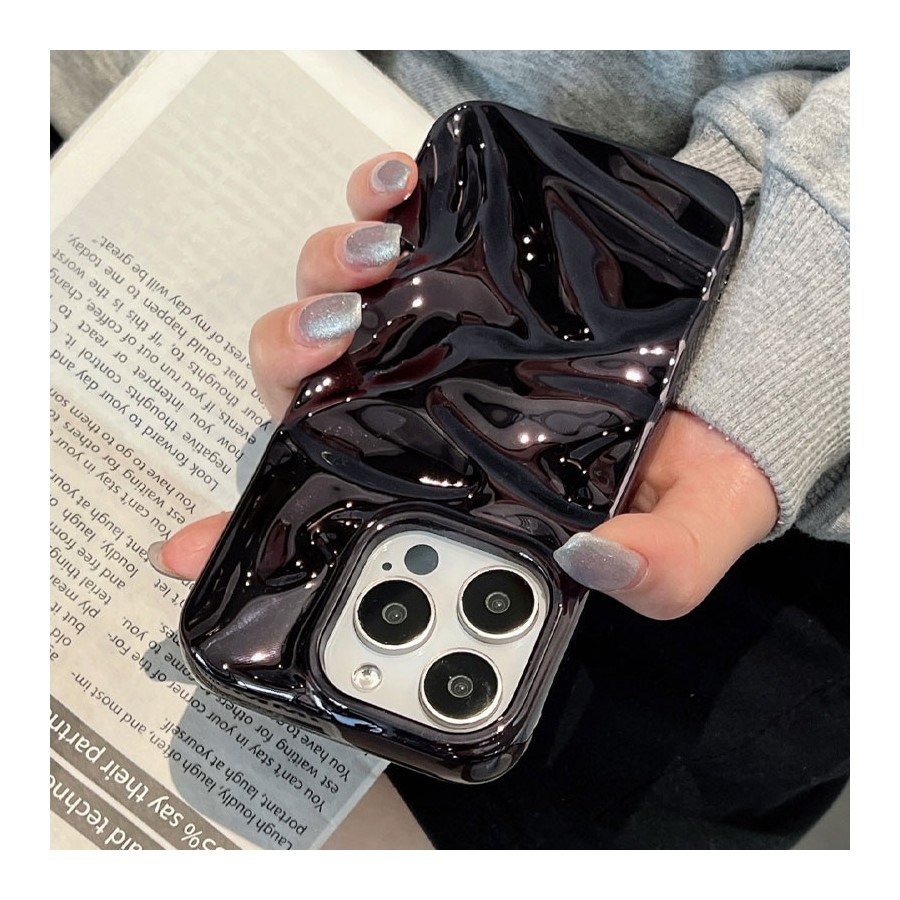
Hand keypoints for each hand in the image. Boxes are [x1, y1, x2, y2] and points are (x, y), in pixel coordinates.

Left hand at [148, 153, 417, 579]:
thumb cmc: (402, 463)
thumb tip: (174, 557)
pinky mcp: (419, 263)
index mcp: (321, 392)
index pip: (285, 358)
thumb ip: (258, 529)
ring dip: (358, 226)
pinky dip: (386, 189)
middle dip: (329, 277)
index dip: (293, 341)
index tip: (328, 336)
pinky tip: (403, 175)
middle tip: (366, 275)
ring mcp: (382, 298)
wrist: (480, 444)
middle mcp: (345, 340)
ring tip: (388, 218)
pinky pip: (392, 215)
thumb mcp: (338, 502)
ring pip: (349, 250)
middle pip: (314, 291)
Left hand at [150, 154, 777, 619]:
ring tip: (381, 260)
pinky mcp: (470, 268)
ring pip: (329, 300)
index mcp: (448, 490)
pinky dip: (377, 197)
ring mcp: (438, 336)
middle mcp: (424, 414)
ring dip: (327, 272)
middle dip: (291, 360)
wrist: (741, 365)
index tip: (188, 549)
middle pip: (304, 390)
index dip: (249, 533)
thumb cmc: (702, 463)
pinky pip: (391, 222)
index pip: (334, 514)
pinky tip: (399, 191)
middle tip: (338, 340)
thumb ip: (657, 574)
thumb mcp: (692, 534)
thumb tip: (592, 559)